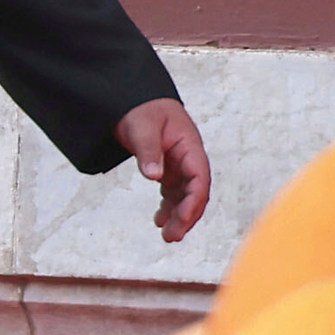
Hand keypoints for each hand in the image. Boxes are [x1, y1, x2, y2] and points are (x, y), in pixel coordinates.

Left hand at [116, 97, 211, 242]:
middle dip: (187, 216)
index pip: (199, 179)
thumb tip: (155, 176)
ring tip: (167, 235)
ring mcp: (180, 164)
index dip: (194, 201)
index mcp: (189, 147)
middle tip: (172, 236)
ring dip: (178, 215)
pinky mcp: (169, 168)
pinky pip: (173, 192)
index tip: (184, 219)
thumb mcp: (143, 127)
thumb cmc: (142, 108)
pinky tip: (160, 220)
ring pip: (184, 196)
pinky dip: (168, 206)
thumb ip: (149, 151)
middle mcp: (189, 158)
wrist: (134, 99)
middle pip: (195, 192)